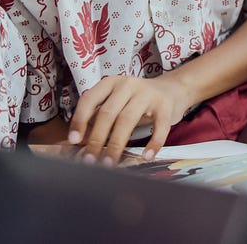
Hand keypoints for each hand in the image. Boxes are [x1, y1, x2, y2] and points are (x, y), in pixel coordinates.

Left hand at [68, 74, 189, 165]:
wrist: (172, 89)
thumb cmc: (138, 100)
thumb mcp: (117, 100)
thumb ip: (100, 115)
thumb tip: (80, 142)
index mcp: (111, 83)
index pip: (89, 99)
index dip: (80, 120)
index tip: (74, 141)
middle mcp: (128, 84)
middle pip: (108, 113)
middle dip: (97, 139)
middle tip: (90, 160)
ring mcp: (148, 94)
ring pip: (127, 120)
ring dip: (116, 144)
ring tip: (110, 163)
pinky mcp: (166, 105)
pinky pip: (159, 127)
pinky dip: (153, 143)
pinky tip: (146, 156)